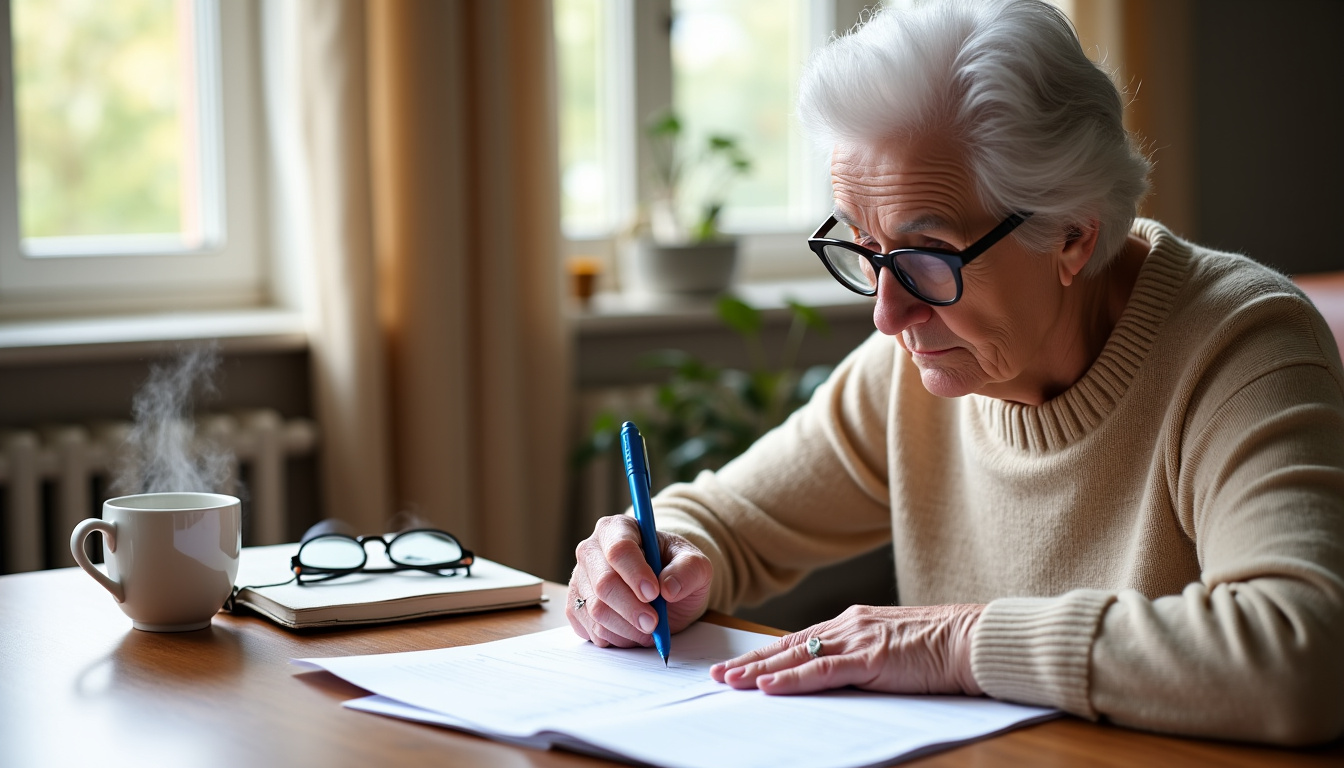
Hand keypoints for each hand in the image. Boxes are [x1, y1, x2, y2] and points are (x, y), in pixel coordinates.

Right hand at [566, 514, 712, 647]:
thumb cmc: (675, 570)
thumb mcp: (696, 565)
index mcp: (618, 528)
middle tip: (655, 622)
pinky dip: (616, 638)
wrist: (663, 589)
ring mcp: (580, 579)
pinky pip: (591, 630)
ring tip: (649, 627)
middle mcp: (591, 550)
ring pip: (596, 611)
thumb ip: (689, 569)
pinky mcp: (575, 608)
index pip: (619, 549)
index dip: (635, 573)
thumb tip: (668, 587)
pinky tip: (633, 631)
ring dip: (628, 628)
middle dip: (632, 608)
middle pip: (603, 583)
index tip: (654, 593)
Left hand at [710, 604, 984, 695]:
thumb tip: (840, 674)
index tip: (738, 664)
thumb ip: (864, 657)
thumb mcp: (893, 648)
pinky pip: (822, 671)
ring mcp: (857, 640)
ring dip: (759, 671)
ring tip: (729, 682)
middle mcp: (848, 626)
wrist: (973, 639)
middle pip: (788, 646)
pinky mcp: (871, 658)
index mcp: (853, 623)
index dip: (766, 654)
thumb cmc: (943, 647)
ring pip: (796, 656)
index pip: (799, 641)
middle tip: (717, 675)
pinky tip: (768, 686)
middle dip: (750, 661)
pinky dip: (792, 679)